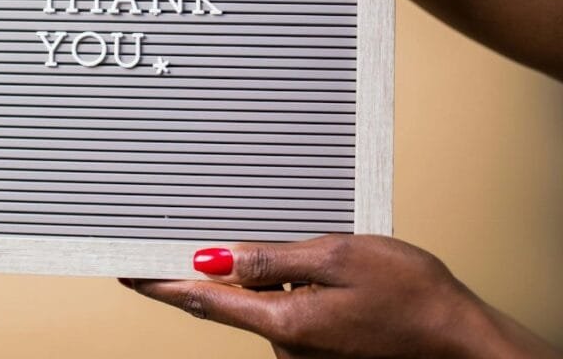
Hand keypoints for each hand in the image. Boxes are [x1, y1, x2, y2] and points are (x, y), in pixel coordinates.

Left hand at [121, 235, 560, 357]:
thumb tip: (216, 259)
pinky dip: (294, 289)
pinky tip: (328, 275)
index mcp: (283, 324)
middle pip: (233, 301)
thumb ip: (272, 259)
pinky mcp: (319, 349)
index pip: (201, 301)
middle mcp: (286, 346)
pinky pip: (290, 312)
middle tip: (251, 239)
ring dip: (275, 277)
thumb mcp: (340, 257)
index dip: (158, 286)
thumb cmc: (414, 298)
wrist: (462, 343)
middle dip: (231, 269)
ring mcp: (303, 352)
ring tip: (324, 258)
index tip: (125, 272)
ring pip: (267, 304)